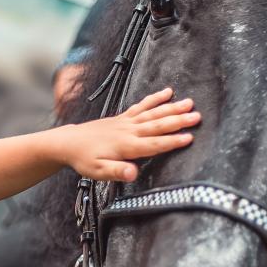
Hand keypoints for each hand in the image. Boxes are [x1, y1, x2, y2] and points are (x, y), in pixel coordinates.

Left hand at [64, 87, 197, 181]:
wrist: (69, 142)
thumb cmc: (84, 160)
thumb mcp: (98, 172)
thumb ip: (117, 172)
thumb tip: (133, 174)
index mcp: (126, 146)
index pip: (153, 144)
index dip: (172, 141)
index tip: (189, 137)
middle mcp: (128, 131)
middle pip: (157, 125)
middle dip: (178, 121)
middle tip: (197, 116)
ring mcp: (126, 122)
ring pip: (153, 113)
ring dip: (172, 108)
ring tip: (190, 103)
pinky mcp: (123, 117)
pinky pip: (142, 106)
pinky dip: (155, 99)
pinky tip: (167, 92)